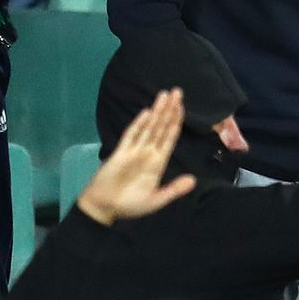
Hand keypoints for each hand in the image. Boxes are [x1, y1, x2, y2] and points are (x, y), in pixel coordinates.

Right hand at [75, 89, 197, 226]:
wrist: (105, 208)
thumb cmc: (130, 205)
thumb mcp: (157, 200)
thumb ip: (174, 190)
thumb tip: (193, 180)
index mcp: (158, 162)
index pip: (170, 137)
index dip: (176, 122)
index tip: (182, 106)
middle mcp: (147, 153)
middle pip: (161, 127)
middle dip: (170, 110)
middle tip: (178, 91)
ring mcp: (133, 152)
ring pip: (148, 127)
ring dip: (157, 112)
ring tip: (165, 95)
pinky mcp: (120, 154)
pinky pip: (131, 137)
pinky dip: (138, 125)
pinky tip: (146, 113)